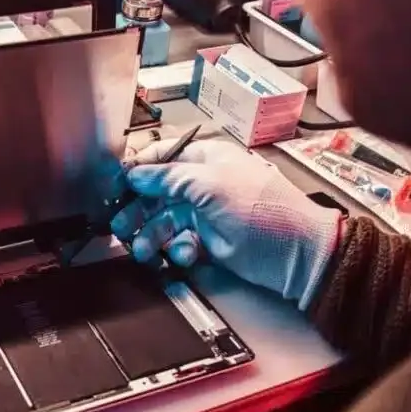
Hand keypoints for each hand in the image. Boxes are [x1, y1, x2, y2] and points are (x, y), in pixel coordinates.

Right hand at [110, 137, 342, 309]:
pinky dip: (177, 249)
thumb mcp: (211, 186)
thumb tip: (135, 173)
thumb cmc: (263, 211)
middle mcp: (202, 183)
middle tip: (119, 226)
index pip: (160, 157)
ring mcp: (204, 213)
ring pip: (163, 220)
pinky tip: (185, 254)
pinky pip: (179, 242)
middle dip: (136, 209)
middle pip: (156, 192)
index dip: (136, 170)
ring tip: (143, 250)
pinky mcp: (208, 241)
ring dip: (150, 235)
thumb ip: (169, 178)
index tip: (113, 187)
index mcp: (206, 159)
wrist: (297, 254)